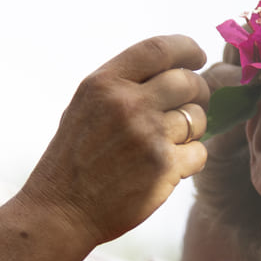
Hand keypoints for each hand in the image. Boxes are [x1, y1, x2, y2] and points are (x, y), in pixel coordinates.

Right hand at [21, 35, 209, 245]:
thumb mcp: (85, 107)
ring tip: (170, 142)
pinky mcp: (164, 168)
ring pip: (198, 118)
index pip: (159, 49)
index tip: (196, 57)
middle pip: (188, 82)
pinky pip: (200, 152)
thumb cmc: (73, 160)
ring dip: (193, 130)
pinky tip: (168, 167)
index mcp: (104, 84)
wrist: (60, 212)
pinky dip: (190, 160)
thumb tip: (173, 71)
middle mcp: (127, 104)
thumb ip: (122, 85)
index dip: (186, 49)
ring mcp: (148, 135)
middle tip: (192, 105)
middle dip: (198, 92)